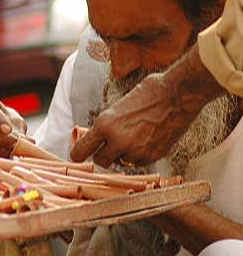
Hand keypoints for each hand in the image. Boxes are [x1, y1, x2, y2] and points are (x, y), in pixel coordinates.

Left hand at [70, 73, 197, 166]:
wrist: (178, 95)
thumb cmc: (149, 93)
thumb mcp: (119, 105)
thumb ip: (108, 123)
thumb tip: (100, 135)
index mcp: (105, 125)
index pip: (81, 150)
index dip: (78, 154)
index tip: (77, 155)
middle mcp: (118, 141)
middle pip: (101, 161)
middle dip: (102, 155)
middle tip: (107, 147)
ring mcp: (136, 151)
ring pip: (121, 162)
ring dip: (122, 154)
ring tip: (132, 138)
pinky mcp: (153, 156)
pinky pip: (139, 162)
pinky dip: (139, 155)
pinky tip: (146, 140)